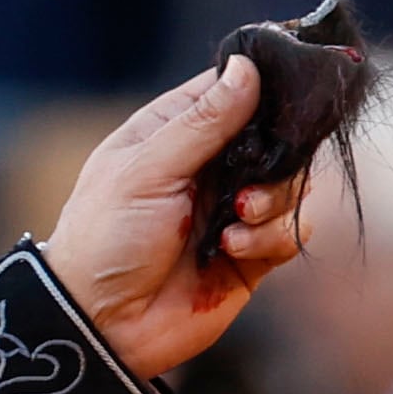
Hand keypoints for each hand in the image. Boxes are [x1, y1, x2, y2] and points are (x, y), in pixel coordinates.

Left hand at [42, 55, 309, 378]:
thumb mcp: (146, 171)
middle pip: (275, 137)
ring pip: (291, 184)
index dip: (262, 84)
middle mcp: (206, 168)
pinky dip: (271, 237)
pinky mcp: (249, 254)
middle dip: (277, 154)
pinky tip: (232, 249)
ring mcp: (230, 211)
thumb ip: (202, 123)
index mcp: (171, 134)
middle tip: (251, 177)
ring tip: (237, 218)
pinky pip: (289, 232)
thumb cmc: (105, 240)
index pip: (230, 90)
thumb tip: (247, 68)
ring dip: (273, 199)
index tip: (291, 87)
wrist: (101, 325)